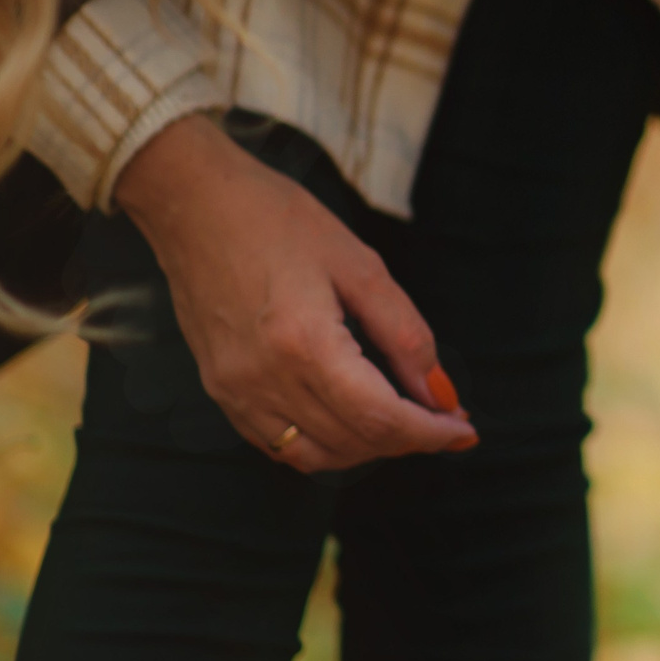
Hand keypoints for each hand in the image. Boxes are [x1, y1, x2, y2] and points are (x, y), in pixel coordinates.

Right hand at [112, 115, 475, 471]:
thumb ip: (405, 334)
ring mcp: (234, 390)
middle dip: (408, 439)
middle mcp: (263, 379)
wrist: (194, 205)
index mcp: (303, 344)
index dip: (430, 433)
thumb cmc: (278, 221)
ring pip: (315, 455)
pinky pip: (277, 444)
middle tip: (444, 419)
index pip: (379, 418)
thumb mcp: (361, 265)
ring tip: (404, 422)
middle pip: (352, 441)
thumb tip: (439, 391)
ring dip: (368, 448)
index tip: (465, 431)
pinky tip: (351, 422)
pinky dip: (324, 445)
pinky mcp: (220, 390)